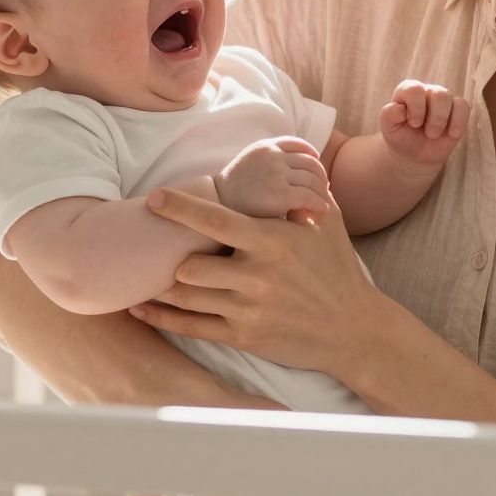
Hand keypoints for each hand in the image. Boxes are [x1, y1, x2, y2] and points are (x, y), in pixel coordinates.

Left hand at [133, 189, 384, 381]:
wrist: (354, 329)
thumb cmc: (337, 269)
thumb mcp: (326, 223)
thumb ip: (302, 192)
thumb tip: (291, 158)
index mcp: (271, 242)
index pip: (215, 219)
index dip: (180, 208)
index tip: (154, 198)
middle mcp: (256, 276)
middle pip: (190, 265)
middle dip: (174, 258)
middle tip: (155, 249)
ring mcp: (248, 310)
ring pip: (186, 296)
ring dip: (161, 286)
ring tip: (141, 275)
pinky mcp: (244, 337)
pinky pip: (191, 327)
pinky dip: (161, 318)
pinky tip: (141, 308)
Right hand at [212, 136, 330, 220]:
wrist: (215, 206)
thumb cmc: (232, 192)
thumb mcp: (250, 166)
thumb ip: (270, 163)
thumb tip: (296, 170)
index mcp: (265, 146)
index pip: (298, 144)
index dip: (312, 156)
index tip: (316, 170)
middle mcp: (273, 156)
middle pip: (310, 162)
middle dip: (320, 176)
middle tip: (323, 190)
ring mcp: (277, 174)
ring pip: (313, 179)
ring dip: (322, 191)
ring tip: (323, 202)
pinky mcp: (281, 194)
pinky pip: (309, 196)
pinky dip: (319, 203)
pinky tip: (320, 210)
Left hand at [379, 81, 469, 169]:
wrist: (413, 154)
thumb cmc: (400, 136)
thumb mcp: (388, 127)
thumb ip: (389, 114)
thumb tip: (402, 108)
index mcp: (408, 91)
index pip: (415, 89)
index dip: (416, 108)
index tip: (413, 124)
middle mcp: (427, 91)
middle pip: (438, 94)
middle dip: (434, 118)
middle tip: (426, 132)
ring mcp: (443, 100)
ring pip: (449, 98)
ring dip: (442, 121)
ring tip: (433, 134)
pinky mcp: (457, 110)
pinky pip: (464, 107)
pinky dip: (458, 122)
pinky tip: (451, 135)